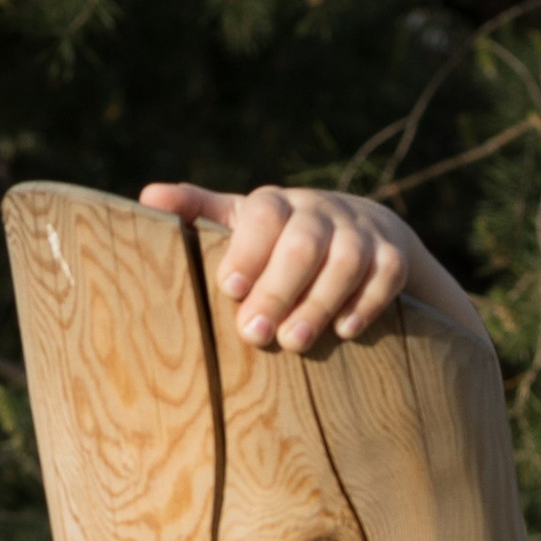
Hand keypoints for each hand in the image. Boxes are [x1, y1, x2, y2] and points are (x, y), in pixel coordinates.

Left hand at [138, 181, 485, 352]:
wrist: (365, 230)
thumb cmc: (281, 238)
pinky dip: (367, 302)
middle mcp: (320, 212)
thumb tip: (147, 197)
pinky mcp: (393, 255)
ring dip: (319, 302)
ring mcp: (360, 233)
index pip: (262, 215)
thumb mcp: (241, 222)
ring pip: (345, 260)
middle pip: (303, 244)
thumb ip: (199, 212)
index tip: (230, 289)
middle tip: (254, 335)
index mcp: (277, 206)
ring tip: (295, 342)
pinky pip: (386, 274)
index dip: (248, 250)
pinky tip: (346, 331)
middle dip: (278, 290)